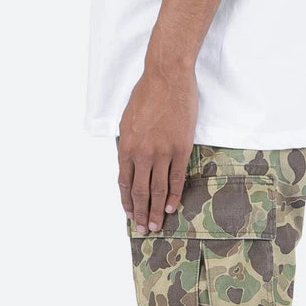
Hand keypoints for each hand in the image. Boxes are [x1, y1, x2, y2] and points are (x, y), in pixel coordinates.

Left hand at [118, 62, 197, 234]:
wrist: (167, 76)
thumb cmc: (146, 94)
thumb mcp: (127, 120)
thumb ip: (128, 144)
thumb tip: (131, 165)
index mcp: (126, 146)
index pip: (124, 183)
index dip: (127, 201)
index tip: (130, 214)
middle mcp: (142, 153)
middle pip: (140, 191)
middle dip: (141, 213)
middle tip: (144, 229)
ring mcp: (162, 152)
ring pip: (158, 189)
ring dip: (157, 210)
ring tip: (157, 225)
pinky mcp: (180, 148)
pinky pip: (176, 178)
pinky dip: (174, 195)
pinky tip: (172, 207)